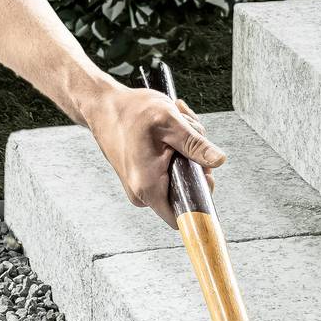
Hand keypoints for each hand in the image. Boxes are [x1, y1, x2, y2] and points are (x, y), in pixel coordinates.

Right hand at [88, 79, 228, 228]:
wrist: (102, 106)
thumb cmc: (129, 111)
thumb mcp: (170, 122)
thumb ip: (195, 144)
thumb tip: (218, 161)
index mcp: (148, 186)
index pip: (185, 215)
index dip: (201, 194)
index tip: (203, 171)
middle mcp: (142, 193)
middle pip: (186, 189)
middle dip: (195, 161)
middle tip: (189, 133)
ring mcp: (140, 186)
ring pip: (179, 176)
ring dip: (185, 151)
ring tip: (176, 126)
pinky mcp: (141, 177)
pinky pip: (169, 170)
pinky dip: (174, 150)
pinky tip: (168, 130)